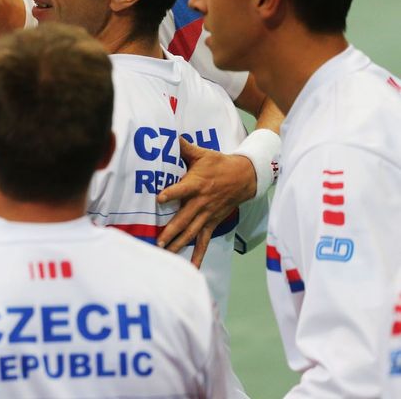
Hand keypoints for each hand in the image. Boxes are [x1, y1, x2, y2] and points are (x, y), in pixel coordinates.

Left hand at [156, 137, 255, 266]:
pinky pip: (204, 241)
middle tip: (158, 240)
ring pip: (192, 233)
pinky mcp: (212, 223)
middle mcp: (201, 202)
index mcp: (197, 184)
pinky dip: (198, 255)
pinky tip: (191, 267)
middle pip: (185, 218)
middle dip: (172, 230)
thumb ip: (184, 147)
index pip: (182, 189)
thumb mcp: (202, 153)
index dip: (171, 194)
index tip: (159, 199)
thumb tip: (169, 135)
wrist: (244, 177)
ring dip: (179, 244)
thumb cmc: (219, 164)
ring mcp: (207, 215)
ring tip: (165, 253)